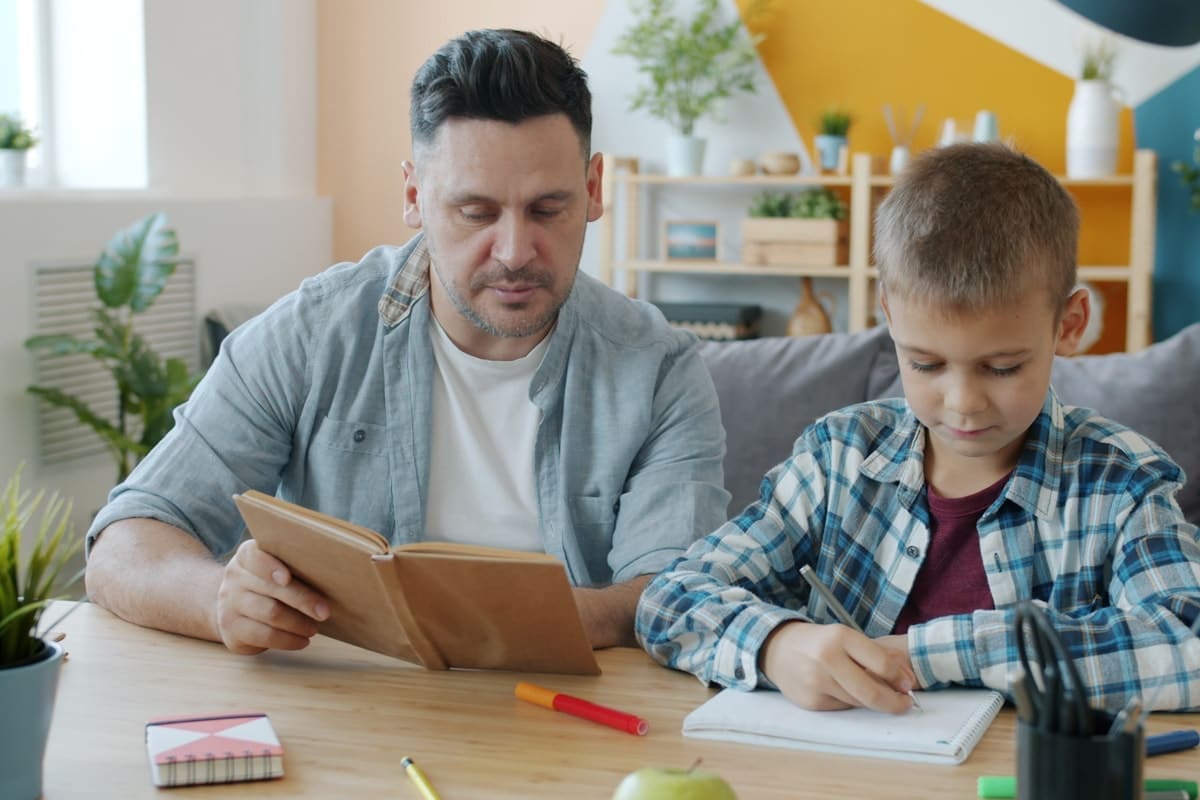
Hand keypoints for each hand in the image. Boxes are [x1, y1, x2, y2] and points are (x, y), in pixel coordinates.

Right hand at [215, 540, 330, 653]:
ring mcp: (229, 604)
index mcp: (246, 556)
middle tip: (325, 612)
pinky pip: (263, 636)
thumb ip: (295, 565)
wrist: (235, 606)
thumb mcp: (277, 567)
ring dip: (298, 623)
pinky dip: (287, 640)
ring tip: (315, 628)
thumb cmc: (269, 583)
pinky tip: (302, 641)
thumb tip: (334, 573)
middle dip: (302, 600)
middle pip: (270, 589)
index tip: (287, 578)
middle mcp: (234, 577)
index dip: (270, 567)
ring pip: (269, 614)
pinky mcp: (231, 630)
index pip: (255, 556)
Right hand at [759, 621, 916, 713]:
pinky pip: (842, 707)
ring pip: (859, 702)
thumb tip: (907, 680)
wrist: (778, 650)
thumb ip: (877, 655)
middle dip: (894, 703)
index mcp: (840, 637)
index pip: (881, 663)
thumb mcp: (846, 638)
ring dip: (872, 701)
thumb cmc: (820, 643)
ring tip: (873, 692)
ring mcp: (816, 682)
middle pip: (871, 692)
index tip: (908, 686)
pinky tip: (843, 691)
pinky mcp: (811, 701)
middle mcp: (826, 659)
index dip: (899, 679)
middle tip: (904, 704)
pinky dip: (849, 702)